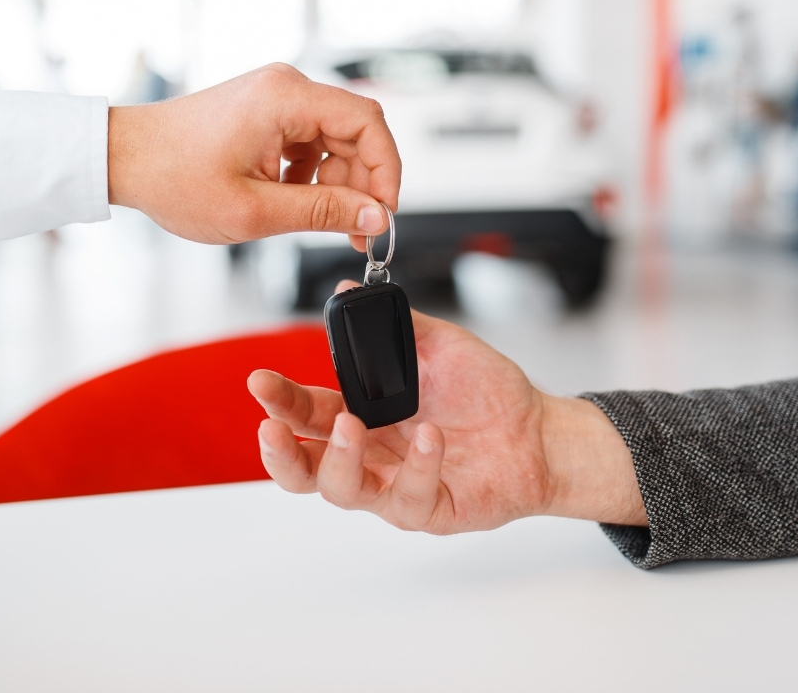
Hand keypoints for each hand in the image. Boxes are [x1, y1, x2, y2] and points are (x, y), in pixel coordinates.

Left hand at [107, 64, 399, 249]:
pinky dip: (313, 174)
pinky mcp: (266, 111)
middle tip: (357, 230)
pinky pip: (310, 140)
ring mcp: (275, 97)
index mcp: (286, 98)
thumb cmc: (173, 177)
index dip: (386, 170)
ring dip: (337, 182)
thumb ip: (323, 212)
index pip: (368, 122)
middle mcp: (286, 87)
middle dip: (362, 183)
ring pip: (335, 139)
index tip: (383, 211)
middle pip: (355, 131)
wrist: (125, 160)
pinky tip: (294, 202)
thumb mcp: (255, 210)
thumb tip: (374, 216)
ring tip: (322, 222)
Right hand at [248, 286, 645, 532]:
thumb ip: (396, 323)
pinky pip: (407, 497)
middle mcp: (369, 455)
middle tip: (272, 427)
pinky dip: (416, 465)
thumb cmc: (486, 392)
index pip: (306, 413)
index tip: (259, 380)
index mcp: (361, 414)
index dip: (279, 401)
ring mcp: (394, 487)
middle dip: (281, 450)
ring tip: (352, 426)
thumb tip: (348, 288)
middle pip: (304, 467)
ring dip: (340, 459)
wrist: (537, 429)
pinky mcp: (428, 509)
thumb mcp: (439, 344)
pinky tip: (430, 437)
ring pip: (341, 492)